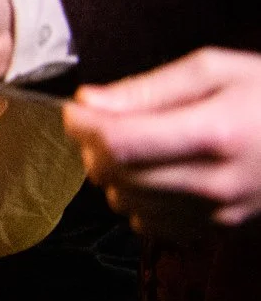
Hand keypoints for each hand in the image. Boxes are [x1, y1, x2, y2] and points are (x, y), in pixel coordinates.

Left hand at [67, 48, 260, 235]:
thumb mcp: (216, 70)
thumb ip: (148, 88)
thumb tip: (90, 101)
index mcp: (213, 134)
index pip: (118, 143)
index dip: (82, 126)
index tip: (75, 108)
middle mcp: (216, 182)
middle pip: (116, 177)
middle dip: (92, 148)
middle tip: (102, 122)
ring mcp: (222, 213)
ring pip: (127, 205)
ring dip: (112, 177)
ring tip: (131, 145)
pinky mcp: (225, 231)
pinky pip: (153, 227)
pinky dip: (137, 202)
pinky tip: (153, 175)